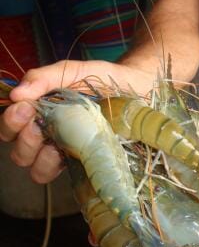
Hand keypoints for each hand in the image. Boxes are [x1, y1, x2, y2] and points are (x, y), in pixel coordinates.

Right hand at [0, 60, 141, 182]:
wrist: (137, 88)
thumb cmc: (103, 79)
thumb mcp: (72, 71)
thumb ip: (44, 78)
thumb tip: (15, 94)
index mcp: (42, 112)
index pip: (13, 126)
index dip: (11, 122)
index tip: (24, 109)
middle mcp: (50, 134)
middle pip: (19, 150)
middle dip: (23, 140)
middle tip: (37, 125)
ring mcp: (67, 150)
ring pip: (35, 168)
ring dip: (37, 158)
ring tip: (52, 143)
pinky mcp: (85, 160)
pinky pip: (61, 174)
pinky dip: (56, 167)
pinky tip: (67, 153)